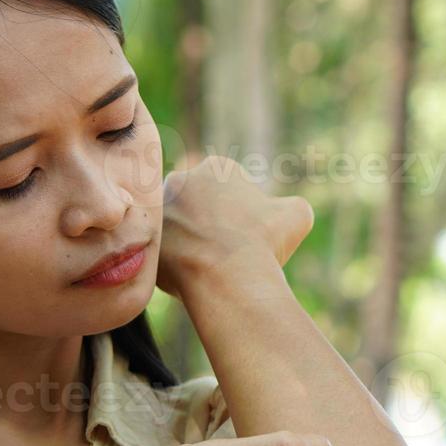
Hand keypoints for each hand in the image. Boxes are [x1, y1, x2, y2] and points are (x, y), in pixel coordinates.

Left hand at [156, 155, 314, 302]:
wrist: (228, 277)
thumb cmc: (264, 242)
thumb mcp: (296, 215)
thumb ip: (290, 207)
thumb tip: (285, 214)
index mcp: (217, 167)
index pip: (230, 191)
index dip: (243, 214)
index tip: (249, 234)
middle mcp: (180, 180)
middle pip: (199, 206)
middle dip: (210, 225)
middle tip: (227, 251)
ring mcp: (159, 211)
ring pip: (180, 229)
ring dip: (192, 243)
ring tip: (211, 267)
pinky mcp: (149, 243)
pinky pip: (166, 255)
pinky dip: (178, 267)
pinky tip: (196, 279)